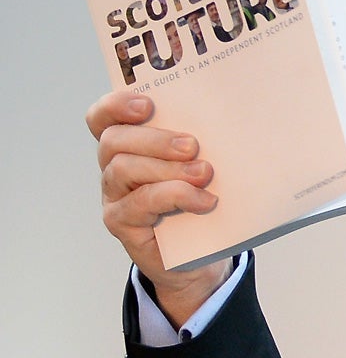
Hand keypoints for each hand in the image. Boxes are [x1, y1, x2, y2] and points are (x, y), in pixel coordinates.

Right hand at [86, 91, 230, 322]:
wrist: (202, 253)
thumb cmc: (203, 199)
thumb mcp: (203, 163)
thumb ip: (201, 142)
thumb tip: (229, 118)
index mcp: (129, 144)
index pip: (103, 117)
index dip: (116, 105)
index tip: (147, 104)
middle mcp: (114, 166)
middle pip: (114, 139)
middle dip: (155, 139)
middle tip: (192, 146)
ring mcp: (114, 195)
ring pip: (123, 168)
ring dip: (167, 168)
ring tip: (204, 173)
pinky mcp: (120, 222)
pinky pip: (139, 202)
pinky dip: (175, 196)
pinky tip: (203, 201)